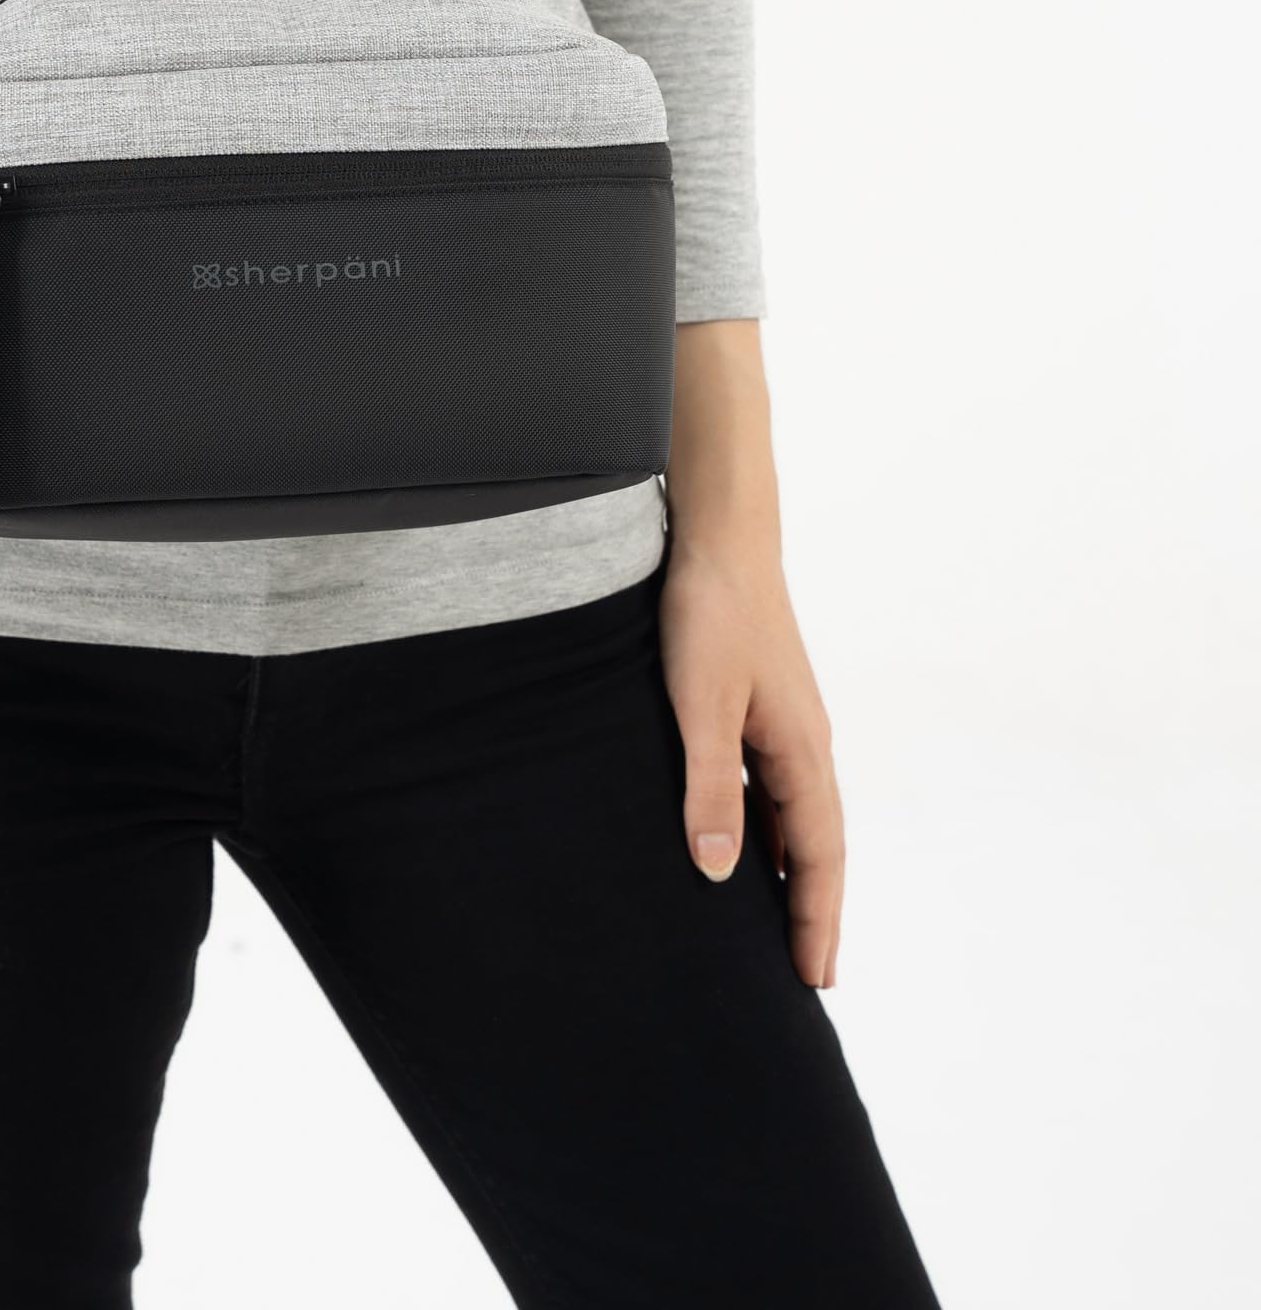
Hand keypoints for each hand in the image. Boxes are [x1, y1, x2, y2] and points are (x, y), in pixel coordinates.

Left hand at [660, 542, 843, 988]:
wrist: (719, 540)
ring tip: (778, 926)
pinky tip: (742, 844)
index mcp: (802, 753)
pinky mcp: (760, 706)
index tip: (814, 981)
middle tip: (806, 975)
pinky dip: (768, 829)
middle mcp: (805, 745)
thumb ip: (709, 787)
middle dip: (814, 910)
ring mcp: (786, 726)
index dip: (817, 920)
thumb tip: (716, 872)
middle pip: (818, 847)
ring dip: (793, 872)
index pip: (821, 858)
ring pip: (796, 818)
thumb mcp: (699, 706)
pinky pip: (773, 787)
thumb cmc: (709, 617)